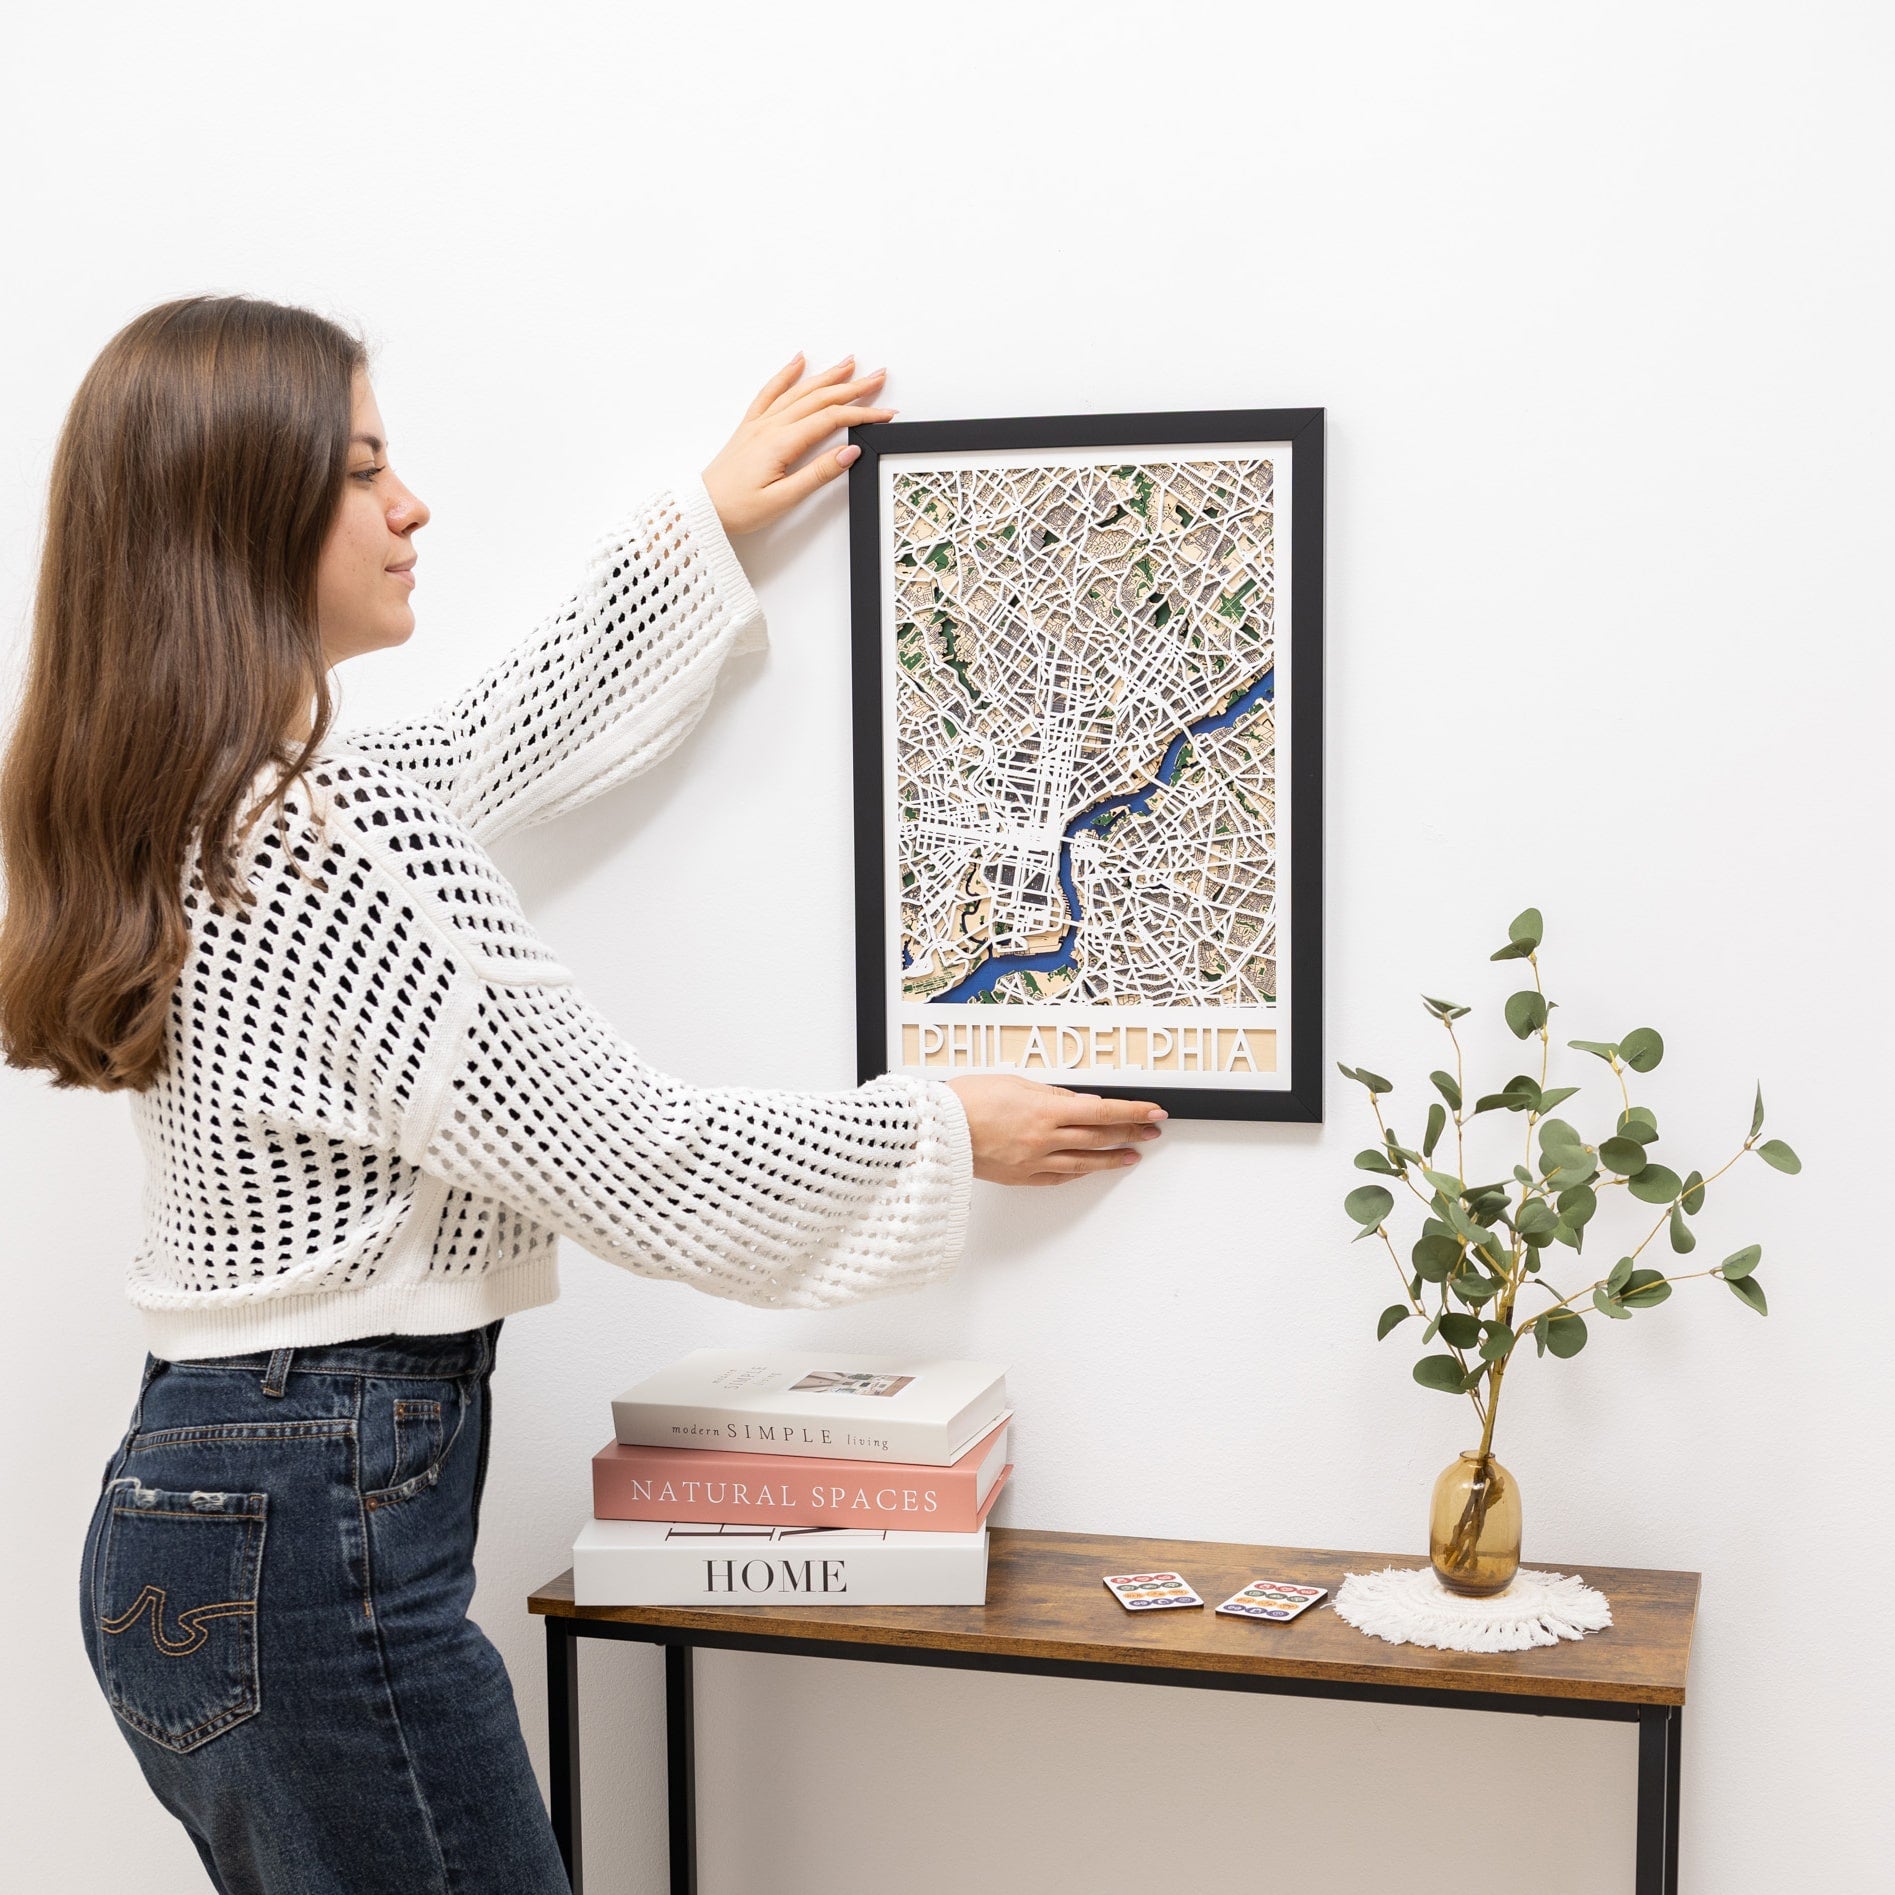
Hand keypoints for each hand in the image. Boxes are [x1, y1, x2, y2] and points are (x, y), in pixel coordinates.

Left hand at [701, 352, 895, 535]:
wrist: (703, 508)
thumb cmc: (738, 508)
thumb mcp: (783, 499)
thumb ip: (818, 474)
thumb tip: (849, 452)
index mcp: (781, 442)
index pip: (831, 419)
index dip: (862, 413)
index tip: (886, 414)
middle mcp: (771, 426)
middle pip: (819, 398)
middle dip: (852, 386)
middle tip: (878, 377)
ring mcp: (759, 423)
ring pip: (799, 391)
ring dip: (827, 375)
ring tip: (850, 363)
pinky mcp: (750, 426)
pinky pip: (770, 392)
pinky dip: (785, 374)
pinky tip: (798, 360)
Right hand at [945, 1074, 1165, 1186]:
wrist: (934, 1129)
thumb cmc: (967, 1100)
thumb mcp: (1015, 1082)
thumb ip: (1052, 1094)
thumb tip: (1082, 1103)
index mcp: (1045, 1111)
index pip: (1103, 1112)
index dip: (1133, 1112)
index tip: (1154, 1111)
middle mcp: (1044, 1139)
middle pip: (1099, 1137)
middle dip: (1131, 1133)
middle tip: (1152, 1130)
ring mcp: (1033, 1161)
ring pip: (1084, 1162)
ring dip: (1112, 1158)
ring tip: (1132, 1155)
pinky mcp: (1020, 1177)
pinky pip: (1057, 1177)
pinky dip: (1078, 1173)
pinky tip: (1090, 1169)